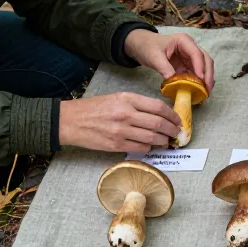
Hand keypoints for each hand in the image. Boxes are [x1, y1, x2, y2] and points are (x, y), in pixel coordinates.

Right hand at [58, 92, 181, 152]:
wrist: (70, 120)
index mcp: (127, 99)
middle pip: (159, 123)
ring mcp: (120, 131)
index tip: (177, 120)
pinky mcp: (115, 145)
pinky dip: (149, 148)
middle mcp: (125, 114)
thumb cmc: (94, 108)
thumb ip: (137, 104)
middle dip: (172, 130)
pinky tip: (150, 146)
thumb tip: (159, 113)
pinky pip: (140, 148)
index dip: (172, 115)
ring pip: (152, 138)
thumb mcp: (117, 98)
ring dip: (163, 141)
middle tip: (177, 132)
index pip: (158, 107)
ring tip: (167, 141)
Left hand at [124, 30, 214, 88]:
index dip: (201, 67)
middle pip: (205, 60)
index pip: (197, 54)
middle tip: (207, 90)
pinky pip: (196, 74)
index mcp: (184, 41)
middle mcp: (190, 47)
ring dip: (206, 79)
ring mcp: (190, 57)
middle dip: (208, 75)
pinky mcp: (187, 65)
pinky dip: (198, 82)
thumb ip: (164, 68)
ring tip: (205, 92)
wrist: (141, 45)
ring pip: (204, 67)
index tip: (201, 80)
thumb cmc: (147, 46)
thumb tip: (173, 81)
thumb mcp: (154, 56)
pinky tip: (199, 91)